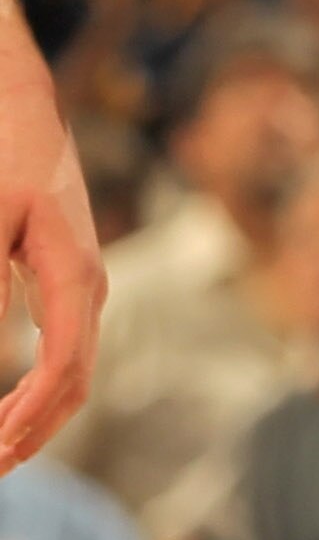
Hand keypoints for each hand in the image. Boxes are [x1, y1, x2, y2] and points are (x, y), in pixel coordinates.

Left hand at [0, 106, 102, 473]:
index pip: (63, 366)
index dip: (27, 417)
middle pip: (76, 381)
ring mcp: (84, 287)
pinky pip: (63, 353)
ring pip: (73, 372)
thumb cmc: (4, 157)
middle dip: (33, 432)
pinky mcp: (68, 284)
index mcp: (75, 274)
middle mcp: (89, 288)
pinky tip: (9, 409)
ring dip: (37, 418)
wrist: (23, 107)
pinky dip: (37, 391)